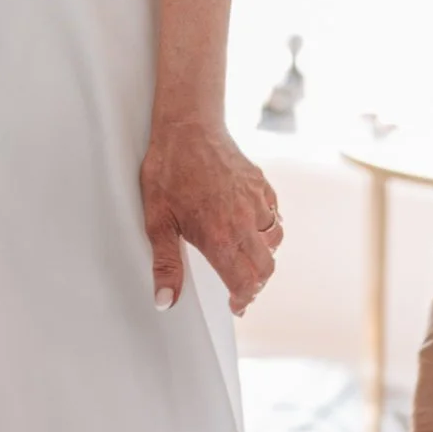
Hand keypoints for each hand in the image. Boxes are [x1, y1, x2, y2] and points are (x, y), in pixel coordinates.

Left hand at [142, 114, 282, 316]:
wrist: (188, 126)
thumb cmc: (168, 171)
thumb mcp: (158, 221)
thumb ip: (166, 264)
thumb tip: (165, 301)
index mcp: (220, 237)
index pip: (245, 282)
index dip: (243, 300)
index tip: (236, 305)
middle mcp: (245, 222)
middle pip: (265, 268)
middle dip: (255, 283)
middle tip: (240, 287)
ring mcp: (257, 201)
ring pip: (273, 240)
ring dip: (262, 254)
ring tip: (244, 256)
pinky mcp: (261, 183)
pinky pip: (274, 214)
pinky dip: (267, 227)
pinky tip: (251, 225)